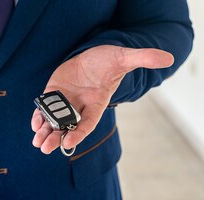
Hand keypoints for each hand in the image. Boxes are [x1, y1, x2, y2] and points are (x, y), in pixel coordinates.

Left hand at [31, 45, 173, 153]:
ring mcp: (67, 100)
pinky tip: (34, 123)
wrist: (96, 54)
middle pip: (68, 126)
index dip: (79, 132)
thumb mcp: (124, 57)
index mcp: (97, 102)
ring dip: (45, 131)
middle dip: (57, 137)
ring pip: (55, 121)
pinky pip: (46, 108)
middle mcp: (81, 105)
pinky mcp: (55, 92)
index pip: (88, 122)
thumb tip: (168, 57)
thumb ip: (143, 58)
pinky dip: (39, 116)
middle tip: (45, 148)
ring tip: (38, 142)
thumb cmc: (110, 59)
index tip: (68, 142)